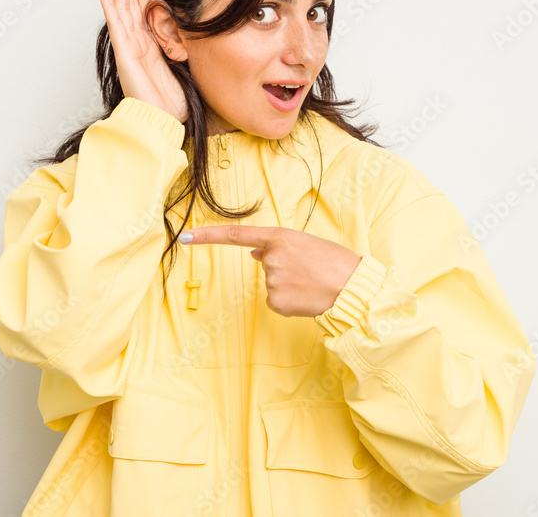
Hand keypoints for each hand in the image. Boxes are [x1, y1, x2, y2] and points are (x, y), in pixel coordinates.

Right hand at [96, 0, 187, 122]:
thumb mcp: (185, 64)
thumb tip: (198, 27)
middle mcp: (138, 42)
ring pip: (123, 7)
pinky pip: (116, 26)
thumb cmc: (172, 101)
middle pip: (131, 2)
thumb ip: (185, 45)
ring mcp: (129, 47)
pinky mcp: (125, 54)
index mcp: (151, 44)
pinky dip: (109, 8)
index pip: (145, 8)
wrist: (162, 120)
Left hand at [179, 225, 360, 317]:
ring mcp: (270, 281)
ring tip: (313, 283)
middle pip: (266, 266)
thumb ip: (280, 247)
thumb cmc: (336, 263)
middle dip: (284, 269)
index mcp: (279, 237)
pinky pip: (276, 302)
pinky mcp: (274, 302)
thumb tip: (255, 254)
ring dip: (289, 286)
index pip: (236, 235)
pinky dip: (290, 302)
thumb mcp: (307, 245)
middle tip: (310, 270)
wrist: (352, 288)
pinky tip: (307, 298)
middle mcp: (270, 257)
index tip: (185, 237)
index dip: (207, 236)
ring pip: (272, 285)